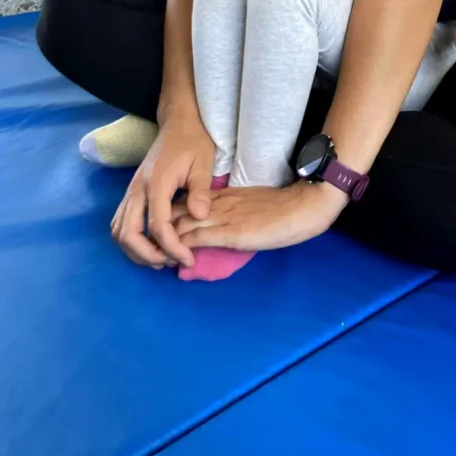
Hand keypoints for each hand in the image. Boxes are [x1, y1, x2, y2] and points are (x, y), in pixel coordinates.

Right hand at [110, 118, 215, 268]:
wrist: (178, 122)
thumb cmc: (193, 141)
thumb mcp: (204, 163)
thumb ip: (200, 191)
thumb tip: (199, 217)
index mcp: (156, 184)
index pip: (157, 227)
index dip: (172, 248)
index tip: (189, 259)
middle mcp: (137, 190)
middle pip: (128, 234)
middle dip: (147, 255)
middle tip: (171, 263)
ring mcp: (131, 191)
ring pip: (119, 231)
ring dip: (135, 250)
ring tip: (161, 257)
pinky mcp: (132, 192)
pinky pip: (121, 222)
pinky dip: (131, 239)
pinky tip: (151, 244)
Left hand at [171, 181, 347, 251]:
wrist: (304, 205)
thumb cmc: (284, 207)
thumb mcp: (252, 205)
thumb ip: (233, 212)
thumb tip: (219, 229)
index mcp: (222, 195)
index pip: (184, 202)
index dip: (169, 218)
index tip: (161, 234)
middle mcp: (217, 203)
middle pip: (175, 212)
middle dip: (160, 231)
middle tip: (152, 249)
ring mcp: (223, 217)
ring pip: (181, 225)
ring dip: (166, 243)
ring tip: (157, 258)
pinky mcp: (231, 232)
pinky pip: (197, 238)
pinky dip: (182, 250)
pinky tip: (176, 260)